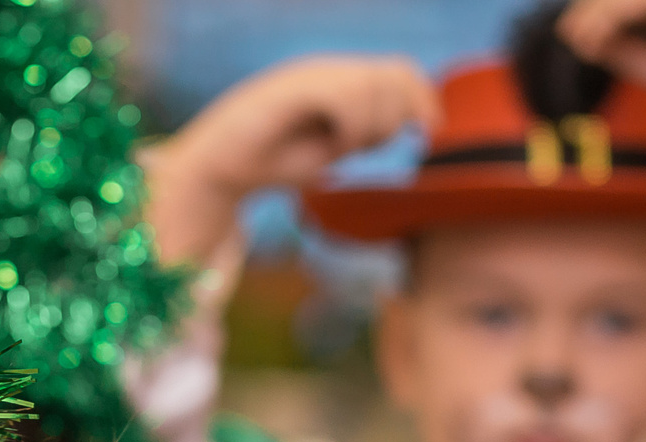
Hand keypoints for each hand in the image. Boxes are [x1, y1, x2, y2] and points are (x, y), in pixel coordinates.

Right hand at [144, 57, 435, 267]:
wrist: (218, 168)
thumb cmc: (271, 163)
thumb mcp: (330, 149)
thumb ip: (364, 133)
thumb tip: (406, 126)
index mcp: (338, 80)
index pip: (398, 72)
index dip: (422, 100)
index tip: (427, 135)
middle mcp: (327, 69)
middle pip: (394, 76)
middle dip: (394, 120)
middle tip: (364, 150)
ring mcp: (310, 74)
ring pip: (374, 86)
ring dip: (369, 128)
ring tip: (341, 149)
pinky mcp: (294, 86)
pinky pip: (346, 95)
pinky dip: (350, 126)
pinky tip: (333, 144)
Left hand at [560, 0, 645, 146]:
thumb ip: (622, 50)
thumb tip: (578, 37)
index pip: (628, 1)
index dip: (596, 12)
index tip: (574, 38)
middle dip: (595, 8)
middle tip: (574, 36)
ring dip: (606, 9)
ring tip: (585, 36)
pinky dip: (627, 10)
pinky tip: (608, 30)